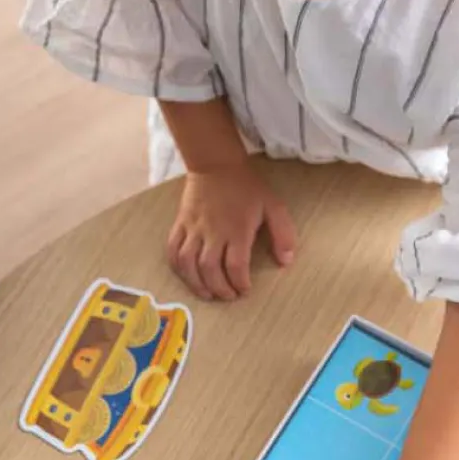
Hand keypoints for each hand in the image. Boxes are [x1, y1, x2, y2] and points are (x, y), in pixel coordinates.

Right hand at [166, 165, 296, 300]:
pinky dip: (178, 268)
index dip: (240, 283)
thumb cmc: (246, 186)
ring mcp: (193, 229)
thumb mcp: (273, 206)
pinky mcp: (180, 224)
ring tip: (208, 294)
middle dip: (220, 289)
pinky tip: (187, 276)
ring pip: (188, 264)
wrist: (215, 163)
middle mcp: (213, 232)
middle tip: (229, 295)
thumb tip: (285, 261)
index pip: (235, 266)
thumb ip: (283, 234)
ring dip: (196, 284)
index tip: (245, 289)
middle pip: (210, 270)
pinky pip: (172, 250)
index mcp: (237, 230)